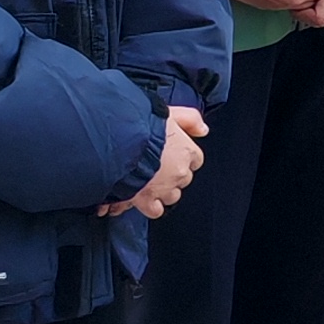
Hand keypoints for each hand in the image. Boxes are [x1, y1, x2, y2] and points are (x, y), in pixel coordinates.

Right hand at [108, 104, 208, 219]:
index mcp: (186, 151)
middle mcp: (179, 172)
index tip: (173, 155)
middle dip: (172, 174)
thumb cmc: (142, 125)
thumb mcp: (170, 112)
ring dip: (163, 190)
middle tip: (157, 167)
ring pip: (172, 195)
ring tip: (148, 181)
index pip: (195, 159)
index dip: (183, 157)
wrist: (120, 141)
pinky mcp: (147, 201)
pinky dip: (149, 206)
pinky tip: (142, 197)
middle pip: (183, 179)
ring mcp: (164, 188)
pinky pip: (155, 210)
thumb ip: (190, 119)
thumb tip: (203, 130)